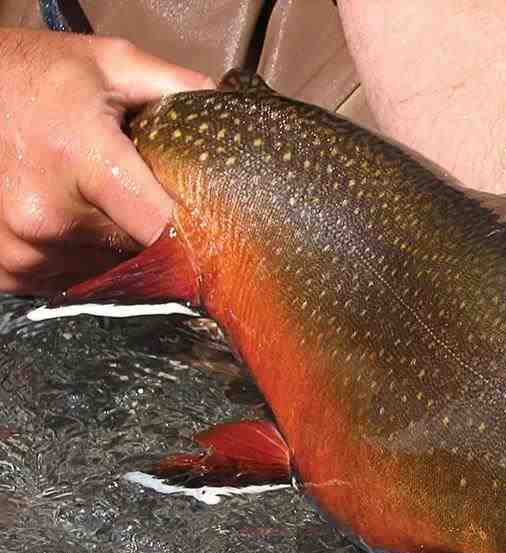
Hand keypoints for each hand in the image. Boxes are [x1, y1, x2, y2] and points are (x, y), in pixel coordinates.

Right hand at [0, 29, 211, 293]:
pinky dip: (77, 259)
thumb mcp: (110, 64)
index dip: (196, 235)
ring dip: (113, 247)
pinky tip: (71, 222)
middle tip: (142, 196)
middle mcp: (48, 215)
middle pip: (138, 253)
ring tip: (98, 202)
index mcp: (83, 162)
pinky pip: (67, 281)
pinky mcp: (6, 271)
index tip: (215, 233)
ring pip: (104, 269)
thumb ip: (176, 86)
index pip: (163, 228)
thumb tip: (230, 108)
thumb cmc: (37, 75)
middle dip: (152, 233)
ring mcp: (23, 248)